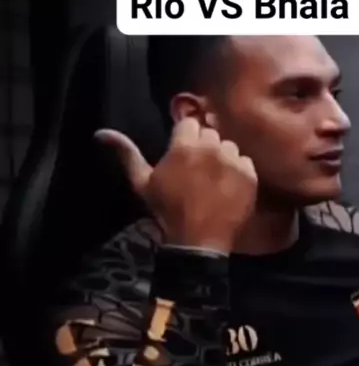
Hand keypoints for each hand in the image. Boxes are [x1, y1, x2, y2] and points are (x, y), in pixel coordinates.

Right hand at [95, 118, 257, 253]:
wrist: (197, 242)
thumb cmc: (166, 212)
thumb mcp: (142, 183)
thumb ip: (126, 154)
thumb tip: (101, 132)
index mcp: (184, 145)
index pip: (189, 123)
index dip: (186, 138)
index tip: (183, 156)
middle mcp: (211, 146)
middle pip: (211, 134)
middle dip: (204, 147)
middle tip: (198, 171)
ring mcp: (233, 160)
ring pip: (230, 147)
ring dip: (223, 159)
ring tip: (214, 181)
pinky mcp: (250, 175)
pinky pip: (246, 162)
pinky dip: (239, 173)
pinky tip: (228, 189)